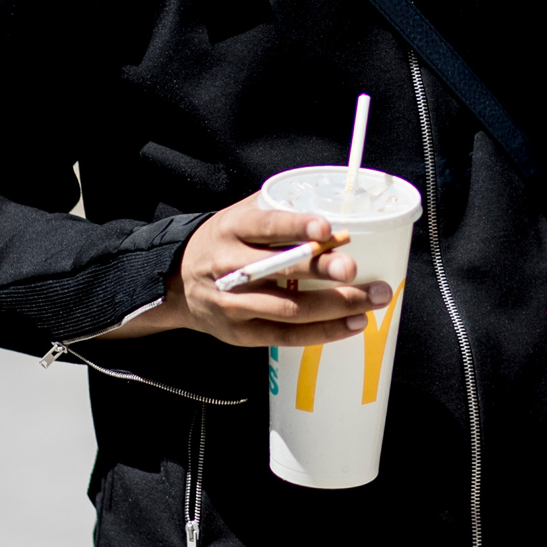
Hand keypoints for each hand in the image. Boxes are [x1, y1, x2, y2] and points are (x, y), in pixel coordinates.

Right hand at [95, 195, 390, 347]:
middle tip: (354, 269)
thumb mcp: (239, 217)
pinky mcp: (241, 334)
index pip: (264, 225)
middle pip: (277, 271)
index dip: (295, 227)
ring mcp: (233, 305)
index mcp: (231, 230)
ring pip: (288, 309)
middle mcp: (228, 268)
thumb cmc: (223, 243)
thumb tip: (337, 210)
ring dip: (334, 307)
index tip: (327, 228)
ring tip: (371, 299)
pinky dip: (322, 332)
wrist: (176, 284)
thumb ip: (278, 211)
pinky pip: (286, 336)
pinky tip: (352, 324)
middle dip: (319, 270)